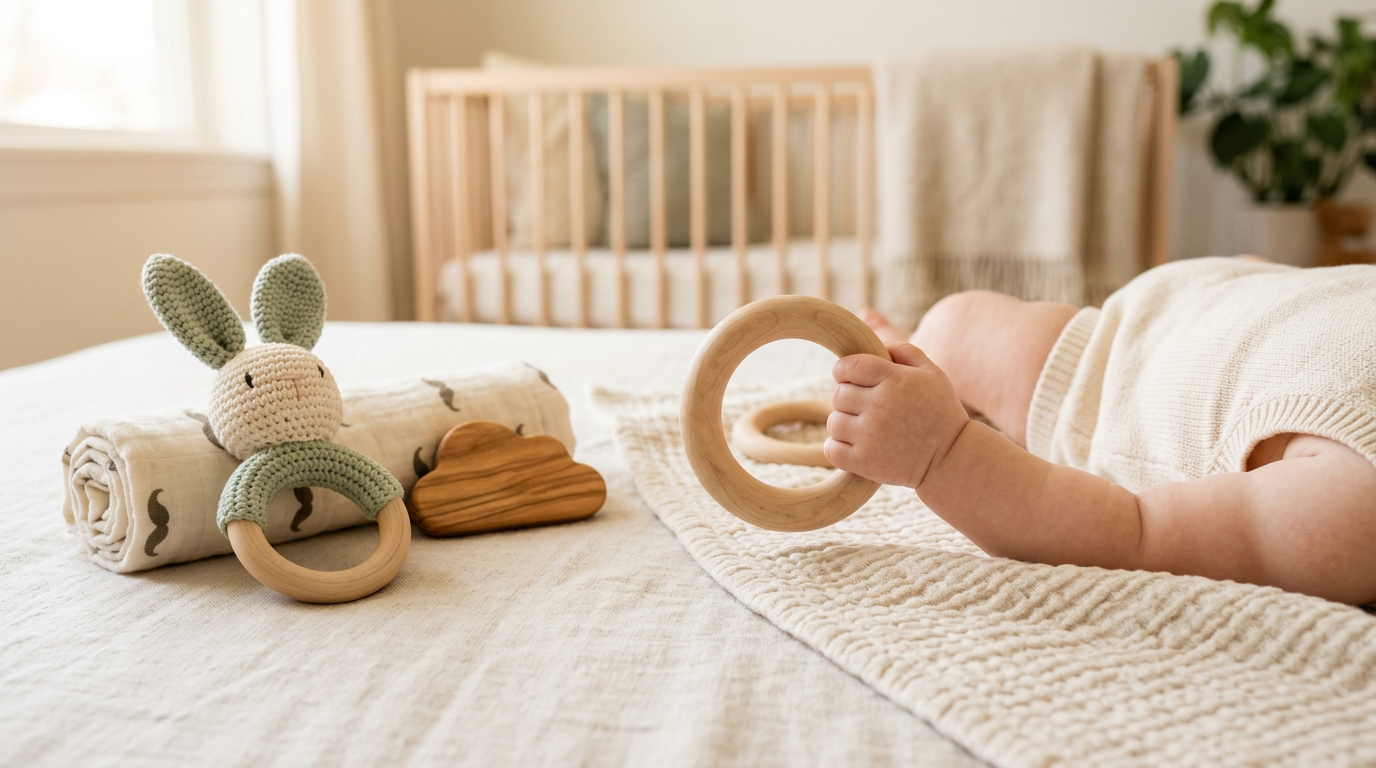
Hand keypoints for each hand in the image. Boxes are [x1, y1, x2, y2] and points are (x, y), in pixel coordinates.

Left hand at [824, 342, 969, 488]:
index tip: (852, 379)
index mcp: (894, 380)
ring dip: (844, 424)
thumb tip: (875, 342)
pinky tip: (856, 445)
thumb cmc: (941, 412)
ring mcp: (870, 436)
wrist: (951, 458)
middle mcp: (879, 406)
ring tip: (865, 428)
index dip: (845, 370)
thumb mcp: (933, 374)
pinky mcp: (864, 462)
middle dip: (848, 398)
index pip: (849, 366)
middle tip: (866, 407)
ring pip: (834, 422)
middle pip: (838, 394)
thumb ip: (905, 351)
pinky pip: (832, 449)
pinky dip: (838, 448)